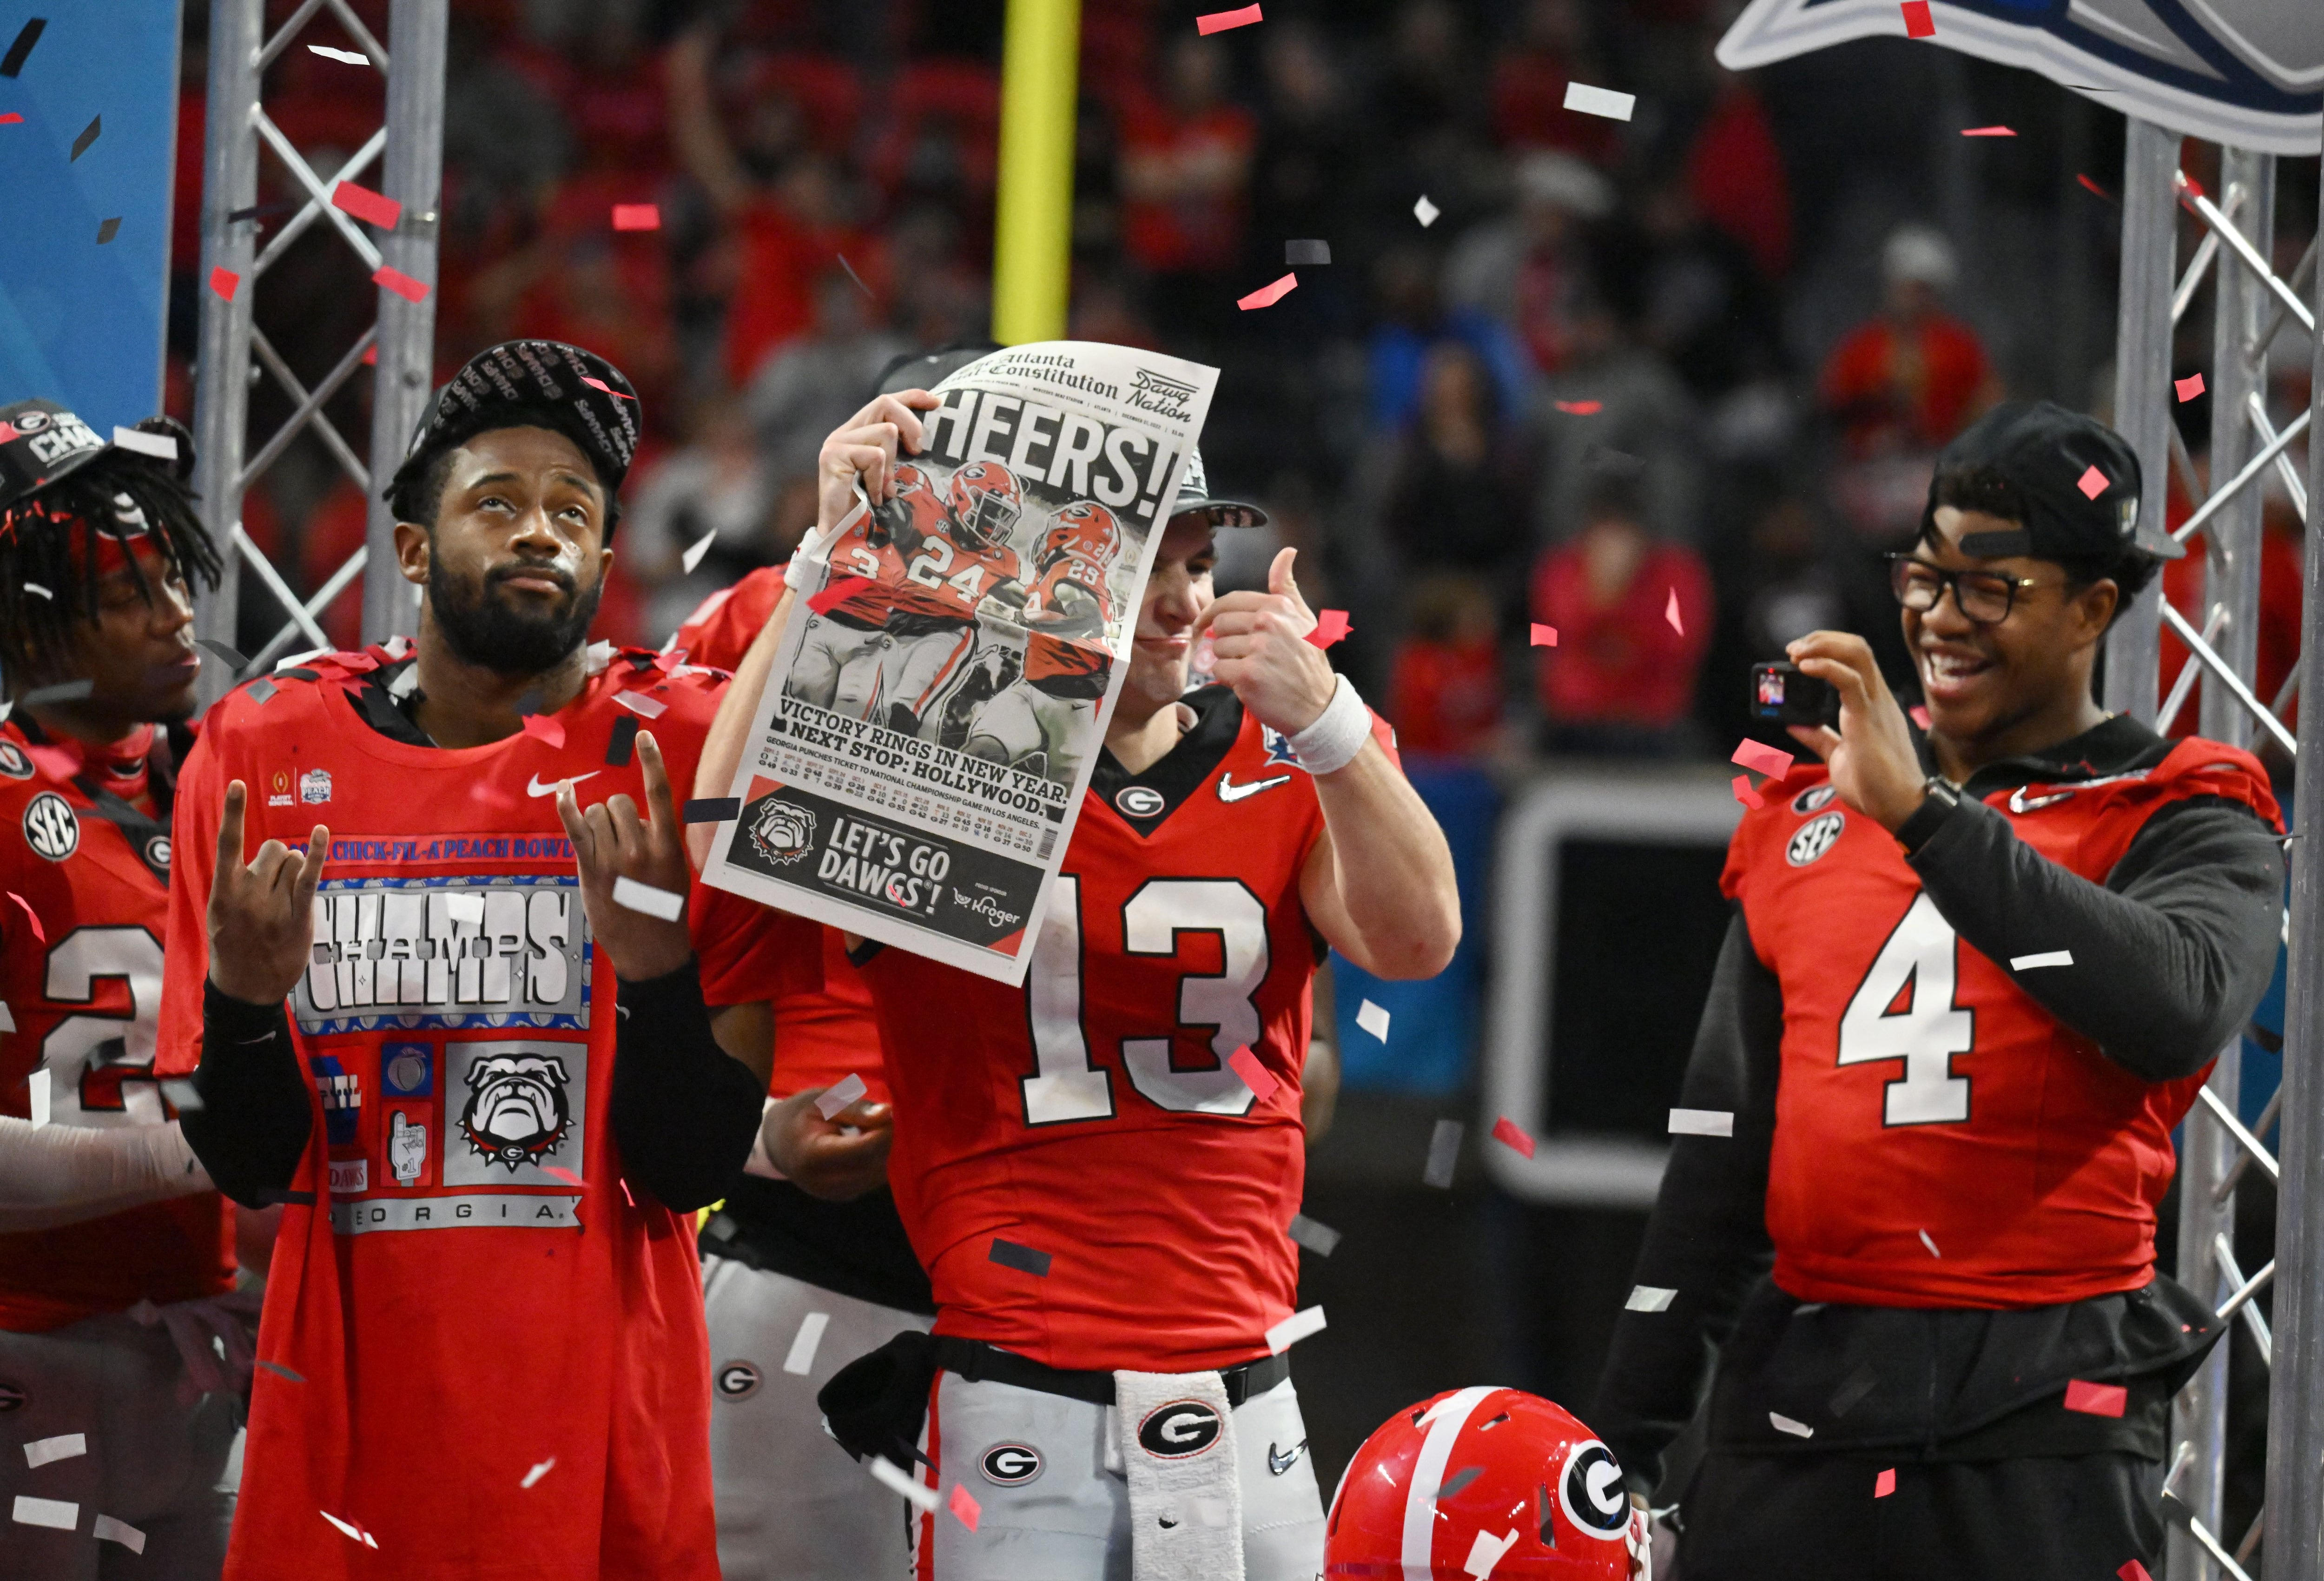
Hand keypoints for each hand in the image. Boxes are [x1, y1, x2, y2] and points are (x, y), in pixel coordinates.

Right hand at [206, 781, 327, 1004]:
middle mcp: (247, 894)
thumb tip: (268, 853)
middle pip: (273, 850)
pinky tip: (321, 833)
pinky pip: (309, 878)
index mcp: (223, 891)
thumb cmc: (234, 944)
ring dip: (292, 871)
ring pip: (292, 861)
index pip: (228, 844)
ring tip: (282, 901)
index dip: (233, 812)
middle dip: (276, 861)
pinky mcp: (298, 916)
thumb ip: (236, 882)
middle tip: (271, 891)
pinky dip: (317, 853)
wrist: (246, 988)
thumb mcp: (220, 913)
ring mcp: (273, 906)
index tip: (237, 784)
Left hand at [555, 729, 693, 981]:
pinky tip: (564, 790)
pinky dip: (566, 805)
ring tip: (608, 849)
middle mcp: (640, 848)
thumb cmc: (667, 910)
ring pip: (597, 813)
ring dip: (599, 822)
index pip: (660, 793)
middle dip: (618, 814)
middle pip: (619, 802)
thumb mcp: (677, 871)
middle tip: (624, 842)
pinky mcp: (591, 869)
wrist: (651, 951)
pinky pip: (575, 828)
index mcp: (668, 846)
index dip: (653, 761)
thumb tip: (641, 818)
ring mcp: (613, 859)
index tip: (644, 736)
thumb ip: (661, 840)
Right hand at [764, 1087, 894, 1200]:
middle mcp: (825, 1182)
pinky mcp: (845, 1196)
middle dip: (888, 1141)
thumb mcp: (822, 1100)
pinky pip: (874, 1180)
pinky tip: (869, 1144)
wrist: (778, 1142)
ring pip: (879, 1175)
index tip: (886, 1112)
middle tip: (883, 1118)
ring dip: (886, 1152)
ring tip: (874, 1129)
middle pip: (875, 1165)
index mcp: (814, 1156)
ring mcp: (835, 1194)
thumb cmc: (801, 1114)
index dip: (884, 1130)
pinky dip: (879, 1161)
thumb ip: (854, 1108)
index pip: (865, 1148)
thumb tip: (887, 1113)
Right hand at [818, 390, 940, 531]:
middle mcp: (845, 433)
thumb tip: (927, 441)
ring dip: (892, 465)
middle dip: (910, 424)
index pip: (885, 403)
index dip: (911, 397)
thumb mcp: (890, 476)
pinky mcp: (833, 456)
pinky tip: (875, 497)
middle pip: (885, 403)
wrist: (842, 538)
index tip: (936, 402)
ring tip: (886, 490)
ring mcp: (837, 443)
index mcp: (858, 434)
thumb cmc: (871, 511)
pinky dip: (880, 479)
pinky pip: (875, 456)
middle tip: (919, 451)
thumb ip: (899, 454)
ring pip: (885, 432)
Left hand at [1190, 548, 1337, 735]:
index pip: (1230, 602)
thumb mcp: (1304, 618)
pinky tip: (1248, 683)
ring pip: (1217, 649)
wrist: (1317, 706)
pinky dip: (1227, 679)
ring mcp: (1258, 649)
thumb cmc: (1307, 661)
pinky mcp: (1248, 675)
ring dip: (1228, 662)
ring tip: (1251, 669)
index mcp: (1278, 607)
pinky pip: (1218, 670)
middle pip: (1220, 625)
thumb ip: (1287, 587)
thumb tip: (1287, 552)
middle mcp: (1269, 623)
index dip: (1213, 614)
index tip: (1205, 625)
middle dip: (1226, 641)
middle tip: (1243, 655)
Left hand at [1785, 630, 1927, 830]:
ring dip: (1822, 646)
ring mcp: (1876, 705)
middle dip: (1822, 639)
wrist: (1900, 808)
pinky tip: (1805, 667)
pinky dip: (1826, 667)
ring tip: (1796, 652)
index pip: (1855, 660)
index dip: (1827, 650)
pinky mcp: (1869, 718)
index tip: (1799, 655)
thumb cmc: (1876, 786)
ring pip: (1857, 655)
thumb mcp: (1840, 756)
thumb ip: (1820, 738)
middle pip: (1857, 648)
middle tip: (1793, 648)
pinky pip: (1850, 681)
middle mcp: (1878, 698)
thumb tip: (1794, 724)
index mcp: (1871, 704)